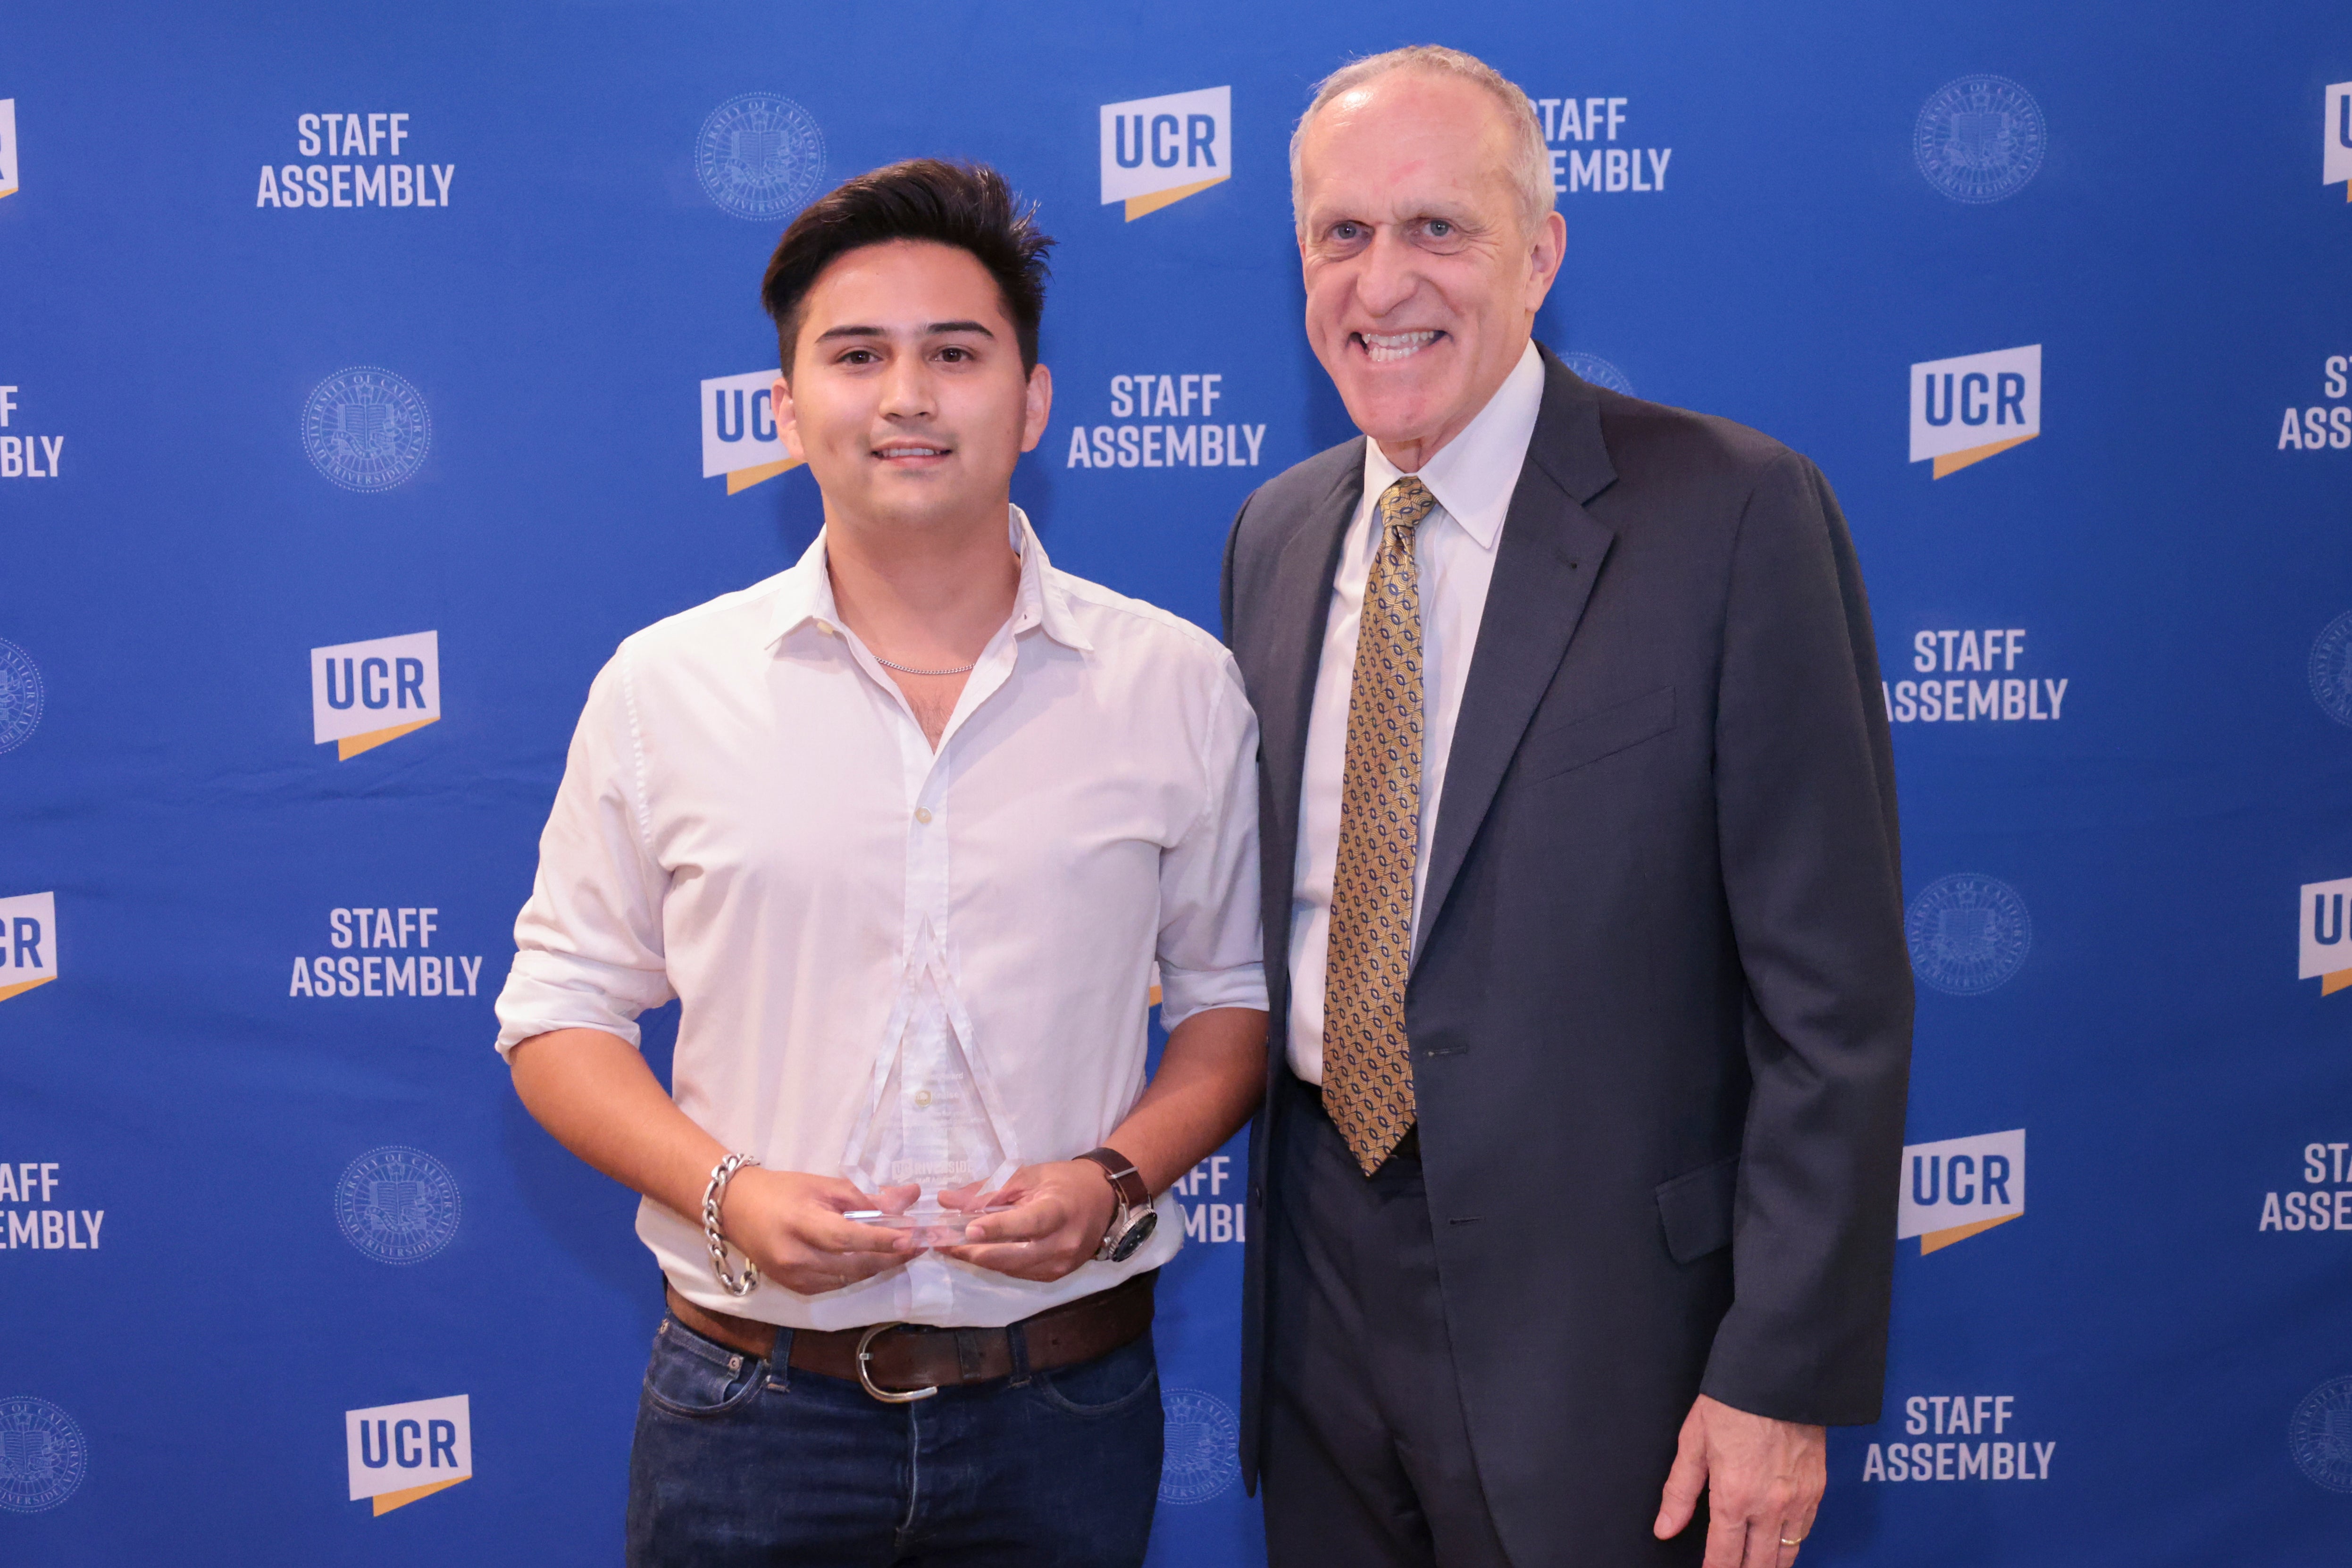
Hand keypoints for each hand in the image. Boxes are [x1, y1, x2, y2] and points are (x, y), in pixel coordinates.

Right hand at [717, 1169, 916, 1295]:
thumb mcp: (824, 1185)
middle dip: (891, 1257)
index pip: (848, 1237)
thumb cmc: (783, 1190)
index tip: (914, 1236)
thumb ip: (866, 1197)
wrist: (736, 1209)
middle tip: (920, 1244)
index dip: (882, 1240)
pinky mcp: (795, 1288)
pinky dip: (857, 1273)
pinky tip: (873, 1260)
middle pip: (854, 1265)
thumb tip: (911, 1197)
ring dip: (879, 1266)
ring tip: (904, 1251)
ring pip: (849, 1279)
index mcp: (801, 1223)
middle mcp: (796, 1257)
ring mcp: (794, 1277)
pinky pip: (836, 1285)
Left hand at [940, 1160, 1117, 1281]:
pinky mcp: (1054, 1276)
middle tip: (939, 1242)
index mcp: (1061, 1211)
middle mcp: (1063, 1244)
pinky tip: (976, 1251)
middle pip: (1012, 1256)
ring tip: (949, 1246)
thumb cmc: (1064, 1182)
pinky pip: (1016, 1273)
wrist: (1103, 1200)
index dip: (998, 1228)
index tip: (967, 1230)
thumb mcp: (1029, 1175)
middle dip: (972, 1251)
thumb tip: (946, 1200)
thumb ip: (989, 1190)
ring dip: (978, 1258)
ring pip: (1009, 1268)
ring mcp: (1059, 1265)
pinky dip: (995, 1262)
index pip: (1029, 1223)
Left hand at [1653, 1394, 1825, 1567]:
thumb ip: (1680, 1492)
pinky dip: (1793, 1543)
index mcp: (1734, 1497)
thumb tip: (1665, 1528)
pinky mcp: (1817, 1488)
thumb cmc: (1732, 1404)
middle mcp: (1770, 1507)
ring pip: (1788, 1553)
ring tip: (1756, 1566)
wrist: (1778, 1376)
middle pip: (1759, 1563)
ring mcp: (1798, 1500)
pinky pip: (1806, 1530)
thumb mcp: (1693, 1444)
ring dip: (1771, 1565)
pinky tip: (1782, 1544)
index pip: (1724, 1556)